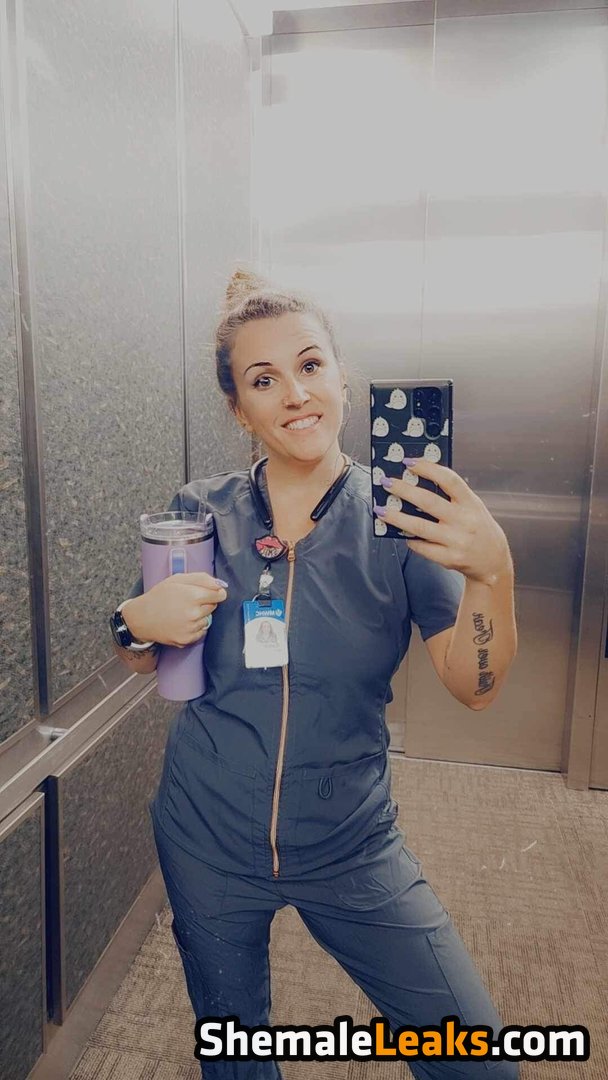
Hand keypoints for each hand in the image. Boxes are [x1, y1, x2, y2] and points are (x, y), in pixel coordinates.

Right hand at [123, 572, 227, 647]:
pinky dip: (195, 627)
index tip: (210, 593)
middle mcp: (193, 614)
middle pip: (214, 607)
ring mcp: (190, 628)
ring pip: (207, 619)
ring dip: (199, 616)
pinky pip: (201, 632)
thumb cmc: (159, 596)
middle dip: (205, 603)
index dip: (215, 592)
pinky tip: (181, 622)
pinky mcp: (187, 639)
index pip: (220, 595)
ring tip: (183, 612)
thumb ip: (202, 579)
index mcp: (192, 596)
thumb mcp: (177, 579)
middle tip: (189, 601)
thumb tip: (220, 584)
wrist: (142, 618)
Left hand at [374, 459, 511, 585]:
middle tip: (387, 483)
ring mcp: (457, 541)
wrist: (494, 560)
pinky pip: (423, 548)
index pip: (449, 480)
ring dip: (397, 517)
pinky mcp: (450, 558)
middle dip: (404, 490)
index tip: (409, 462)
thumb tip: (417, 482)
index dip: (428, 469)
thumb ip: (452, 495)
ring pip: (420, 527)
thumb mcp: (473, 507)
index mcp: (471, 503)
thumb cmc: (478, 528)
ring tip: (381, 510)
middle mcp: (465, 521)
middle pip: (429, 502)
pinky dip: (410, 540)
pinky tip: (400, 534)